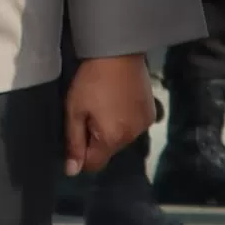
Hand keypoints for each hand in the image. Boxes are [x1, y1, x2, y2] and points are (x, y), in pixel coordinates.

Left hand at [64, 54, 153, 173]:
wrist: (118, 52)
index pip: (94, 165)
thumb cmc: (91, 81)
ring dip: (112, 130)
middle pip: (108, 151)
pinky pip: (134, 126)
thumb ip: (74, 143)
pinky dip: (125, 120)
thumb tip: (72, 171)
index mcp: (111, 139)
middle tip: (89, 112)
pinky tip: (120, 102)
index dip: (81, 155)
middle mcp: (131, 137)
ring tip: (105, 105)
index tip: (77, 134)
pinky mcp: (152, 113)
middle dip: (96, 139)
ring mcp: (145, 125)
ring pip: (122, 139)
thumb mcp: (74, 110)